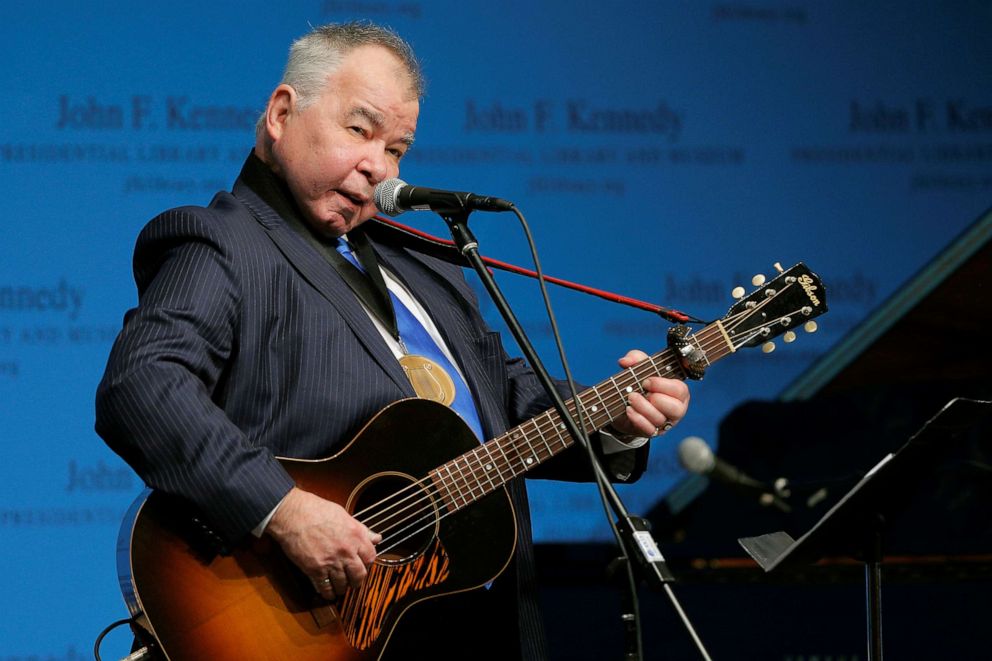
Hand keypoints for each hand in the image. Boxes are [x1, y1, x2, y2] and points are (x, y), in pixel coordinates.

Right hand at [265, 487, 380, 600]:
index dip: (367, 563)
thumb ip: (361, 530)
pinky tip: (327, 593)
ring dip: (342, 587)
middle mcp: (346, 550)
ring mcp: (331, 561)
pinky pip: (325, 588)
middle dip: (356, 580)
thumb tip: (376, 538)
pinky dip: (327, 593)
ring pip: (343, 584)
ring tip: (339, 587)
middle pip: (359, 575)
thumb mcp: (344, 516)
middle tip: (352, 580)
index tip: (362, 565)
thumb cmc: (316, 510)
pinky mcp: (315, 570)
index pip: (371, 557)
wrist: (293, 514)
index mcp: (356, 535)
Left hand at [608, 349, 689, 437]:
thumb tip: (625, 361)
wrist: (625, 406)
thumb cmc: (639, 385)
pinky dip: (638, 419)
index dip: (663, 385)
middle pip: (676, 408)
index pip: (680, 390)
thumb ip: (635, 358)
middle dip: (657, 399)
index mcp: (678, 392)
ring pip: (660, 419)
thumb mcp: (639, 368)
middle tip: (642, 390)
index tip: (647, 381)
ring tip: (631, 398)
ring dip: (644, 408)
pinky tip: (629, 410)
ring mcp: (665, 422)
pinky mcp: (652, 432)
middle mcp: (676, 408)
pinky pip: (649, 430)